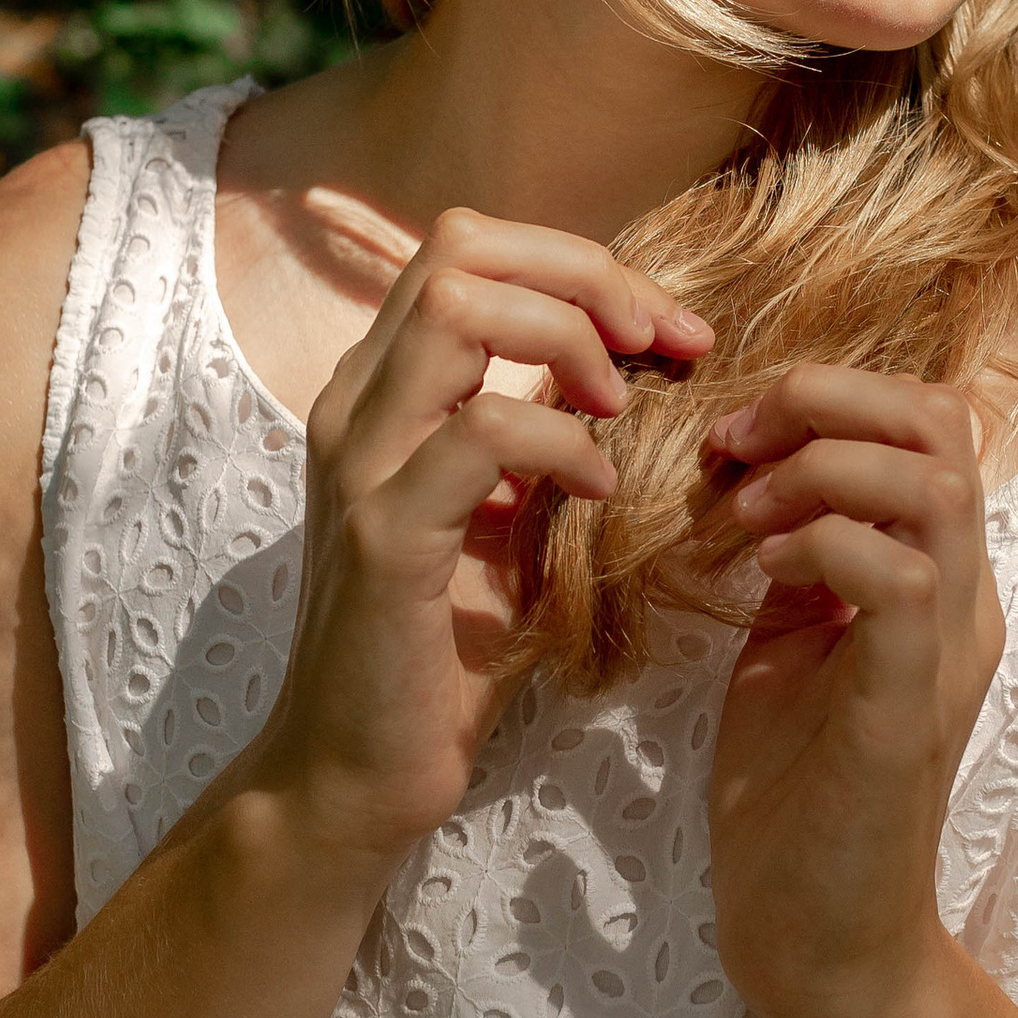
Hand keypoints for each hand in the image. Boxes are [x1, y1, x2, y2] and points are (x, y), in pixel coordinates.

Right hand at [247, 207, 711, 870]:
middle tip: (662, 345)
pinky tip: (600, 490)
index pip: (466, 246)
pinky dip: (562, 443)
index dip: (577, 262)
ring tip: (621, 409)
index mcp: (381, 391)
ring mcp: (359, 465)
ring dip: (569, 339)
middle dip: (585, 275)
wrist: (357, 771)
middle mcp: (355, 406)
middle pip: (460, 247)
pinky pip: (483, 432)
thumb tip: (636, 367)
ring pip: (457, 307)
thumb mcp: (505, 518)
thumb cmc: (442, 651)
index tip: (663, 328)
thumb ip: (544, 435)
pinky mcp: (384, 537)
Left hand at [704, 367, 1004, 1017]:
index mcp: (934, 577)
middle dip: (825, 400)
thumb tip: (749, 475)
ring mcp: (944, 650)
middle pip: (942, 422)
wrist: (816, 934)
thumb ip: (792, 561)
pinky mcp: (909, 705)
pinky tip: (759, 569)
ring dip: (821, 466)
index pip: (928, 422)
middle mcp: (961, 598)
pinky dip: (823, 544)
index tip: (731, 438)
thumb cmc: (795, 796)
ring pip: (934, 482)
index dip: (829, 396)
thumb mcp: (787, 645)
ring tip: (744, 509)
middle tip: (735, 446)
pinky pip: (904, 579)